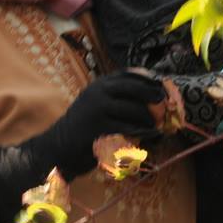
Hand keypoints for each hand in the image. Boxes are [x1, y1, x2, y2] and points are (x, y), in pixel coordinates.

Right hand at [25, 70, 165, 179]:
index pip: (128, 74)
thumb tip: (153, 99)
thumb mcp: (97, 105)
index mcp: (99, 84)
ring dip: (150, 118)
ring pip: (134, 110)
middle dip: (153, 95)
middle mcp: (98, 92)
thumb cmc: (84, 128)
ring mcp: (98, 109)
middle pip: (134, 88)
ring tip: (159, 126)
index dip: (148, 79)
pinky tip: (151, 136)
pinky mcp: (100, 128)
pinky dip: (143, 132)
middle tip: (165, 103)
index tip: (161, 86)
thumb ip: (118, 99)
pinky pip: (128, 129)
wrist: (58, 148)